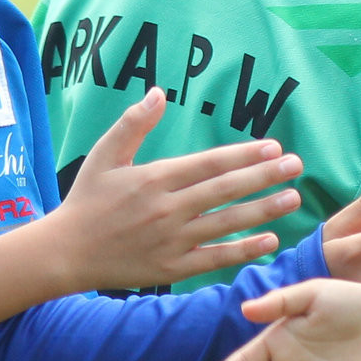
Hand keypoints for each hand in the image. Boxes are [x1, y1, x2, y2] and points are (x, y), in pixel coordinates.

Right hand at [52, 88, 300, 290]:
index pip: (209, 164)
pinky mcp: (171, 268)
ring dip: (263, 210)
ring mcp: (171, 240)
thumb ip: (133, 124)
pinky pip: (214, 259)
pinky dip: (243, 250)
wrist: (64, 253)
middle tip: (296, 166)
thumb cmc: (86, 200)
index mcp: (154, 179)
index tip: (273, 146)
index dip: (244, 154)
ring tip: (293, 198)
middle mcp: (166, 209)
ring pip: (225, 223)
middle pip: (225, 190)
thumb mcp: (104, 156)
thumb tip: (158, 92)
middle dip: (264, 176)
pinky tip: (270, 240)